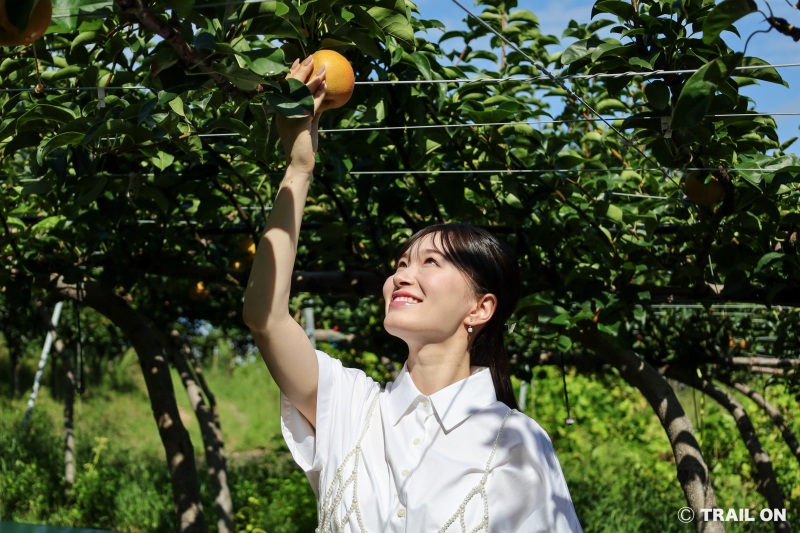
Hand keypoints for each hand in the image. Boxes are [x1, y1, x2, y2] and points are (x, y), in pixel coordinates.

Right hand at [276, 56, 327, 173]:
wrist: (299, 163)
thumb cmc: (303, 146)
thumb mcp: (306, 125)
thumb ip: (311, 111)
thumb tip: (321, 99)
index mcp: (282, 110)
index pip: (285, 87)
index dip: (291, 72)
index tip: (297, 60)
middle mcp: (283, 110)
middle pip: (292, 85)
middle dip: (302, 69)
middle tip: (311, 57)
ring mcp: (291, 115)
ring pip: (303, 92)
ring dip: (314, 78)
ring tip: (323, 67)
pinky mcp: (300, 121)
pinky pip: (312, 104)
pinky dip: (320, 94)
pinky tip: (327, 86)